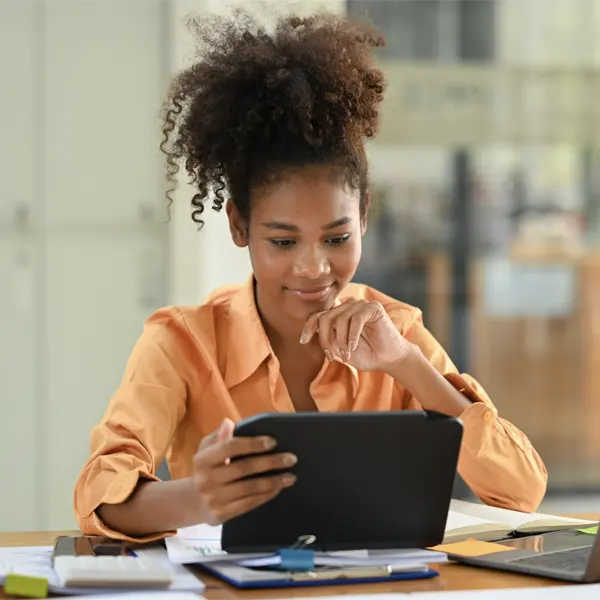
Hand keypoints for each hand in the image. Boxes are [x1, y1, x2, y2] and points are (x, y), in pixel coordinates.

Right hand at [191, 419, 296, 524]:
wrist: (192, 502)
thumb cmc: (206, 469)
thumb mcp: (206, 450)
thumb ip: (219, 436)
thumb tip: (229, 422)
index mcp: (203, 459)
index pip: (230, 447)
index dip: (253, 444)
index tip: (273, 442)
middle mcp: (206, 479)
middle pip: (244, 468)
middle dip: (270, 462)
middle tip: (291, 459)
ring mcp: (213, 498)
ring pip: (249, 488)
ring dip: (273, 481)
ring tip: (290, 476)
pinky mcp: (222, 515)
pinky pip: (249, 504)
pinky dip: (266, 496)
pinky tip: (277, 489)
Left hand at [300, 299, 414, 372]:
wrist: (388, 359)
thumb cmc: (366, 354)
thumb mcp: (341, 349)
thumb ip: (328, 340)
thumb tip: (313, 334)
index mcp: (338, 315)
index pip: (318, 316)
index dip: (309, 327)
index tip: (303, 341)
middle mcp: (348, 307)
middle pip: (326, 317)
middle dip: (326, 339)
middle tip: (332, 355)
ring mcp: (361, 305)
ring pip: (340, 319)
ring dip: (341, 340)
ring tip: (346, 354)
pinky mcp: (373, 308)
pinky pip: (356, 319)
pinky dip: (352, 335)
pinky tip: (353, 346)